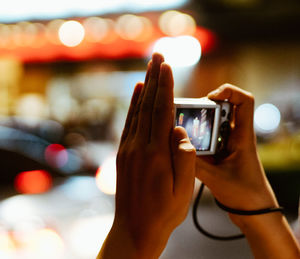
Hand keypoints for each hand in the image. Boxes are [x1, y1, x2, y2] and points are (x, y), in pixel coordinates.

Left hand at [99, 53, 195, 258]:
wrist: (135, 228)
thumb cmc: (164, 212)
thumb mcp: (183, 190)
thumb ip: (184, 157)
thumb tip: (179, 129)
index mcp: (156, 154)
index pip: (162, 111)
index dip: (165, 87)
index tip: (167, 66)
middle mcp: (139, 147)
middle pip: (147, 105)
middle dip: (153, 79)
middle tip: (157, 56)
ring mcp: (128, 149)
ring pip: (136, 111)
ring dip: (143, 88)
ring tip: (148, 70)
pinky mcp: (123, 153)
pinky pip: (128, 123)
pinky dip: (133, 105)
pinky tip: (137, 95)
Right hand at [195, 84, 299, 258]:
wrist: (252, 210)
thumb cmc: (244, 194)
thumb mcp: (216, 179)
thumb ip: (195, 164)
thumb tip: (174, 148)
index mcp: (243, 136)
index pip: (244, 101)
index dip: (228, 92)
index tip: (210, 98)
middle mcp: (235, 135)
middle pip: (221, 109)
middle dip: (202, 109)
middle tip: (186, 115)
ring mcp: (227, 143)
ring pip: (211, 123)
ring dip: (197, 125)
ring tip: (181, 130)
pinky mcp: (220, 152)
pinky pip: (206, 138)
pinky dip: (195, 138)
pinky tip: (183, 146)